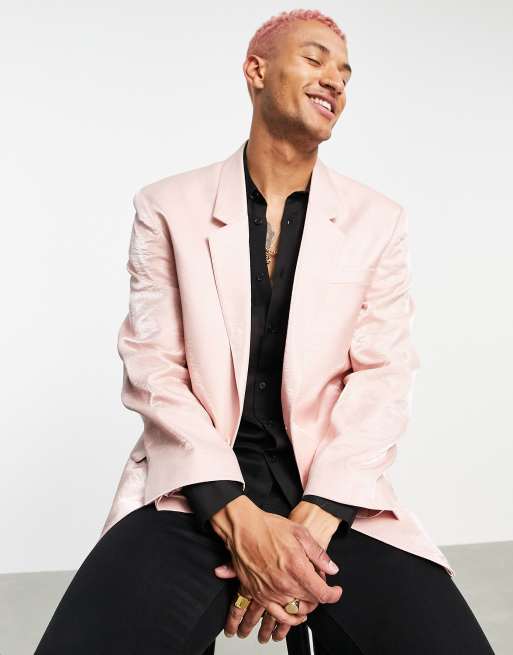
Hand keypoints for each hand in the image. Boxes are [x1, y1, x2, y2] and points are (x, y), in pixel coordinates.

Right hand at [256, 501, 341, 641]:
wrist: (243, 528)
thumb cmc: (268, 527)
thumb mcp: (300, 533)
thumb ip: (318, 554)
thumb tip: (332, 568)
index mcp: (297, 568)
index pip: (322, 593)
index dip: (333, 594)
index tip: (336, 591)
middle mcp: (284, 584)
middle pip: (310, 603)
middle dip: (319, 596)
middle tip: (318, 585)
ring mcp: (270, 592)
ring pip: (296, 611)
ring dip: (306, 607)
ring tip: (308, 601)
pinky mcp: (258, 594)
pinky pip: (277, 615)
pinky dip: (288, 618)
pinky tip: (293, 615)